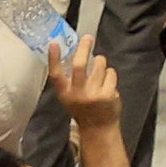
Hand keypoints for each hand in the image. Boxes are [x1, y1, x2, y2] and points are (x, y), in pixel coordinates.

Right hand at [45, 25, 119, 140]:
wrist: (98, 128)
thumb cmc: (82, 108)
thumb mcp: (69, 97)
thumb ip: (69, 80)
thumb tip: (73, 52)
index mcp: (65, 94)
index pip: (56, 75)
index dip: (53, 59)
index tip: (54, 43)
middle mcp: (78, 94)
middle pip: (79, 65)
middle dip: (84, 48)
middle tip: (87, 38)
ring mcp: (94, 94)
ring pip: (99, 64)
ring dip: (100, 62)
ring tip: (99, 71)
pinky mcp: (109, 94)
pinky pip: (111, 72)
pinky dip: (110, 74)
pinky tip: (108, 84)